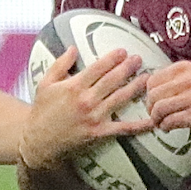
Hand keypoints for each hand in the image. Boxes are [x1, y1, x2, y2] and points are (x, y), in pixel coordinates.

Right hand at [22, 46, 156, 165]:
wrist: (39, 141)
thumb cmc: (42, 111)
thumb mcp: (45, 83)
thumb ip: (60, 64)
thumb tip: (73, 48)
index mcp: (74, 86)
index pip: (97, 68)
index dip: (112, 58)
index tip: (123, 51)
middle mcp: (86, 100)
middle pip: (112, 80)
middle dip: (127, 68)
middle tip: (138, 59)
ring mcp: (94, 117)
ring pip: (120, 98)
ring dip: (135, 87)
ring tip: (147, 78)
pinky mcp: (100, 132)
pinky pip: (123, 128)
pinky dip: (139, 125)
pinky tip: (152, 120)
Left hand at [144, 59, 190, 134]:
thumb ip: (172, 78)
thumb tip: (148, 89)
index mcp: (183, 68)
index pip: (152, 80)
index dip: (148, 94)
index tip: (153, 102)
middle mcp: (188, 80)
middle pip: (153, 95)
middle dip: (150, 108)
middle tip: (155, 114)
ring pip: (160, 108)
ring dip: (156, 119)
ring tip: (161, 122)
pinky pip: (171, 121)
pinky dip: (165, 126)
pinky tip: (168, 127)